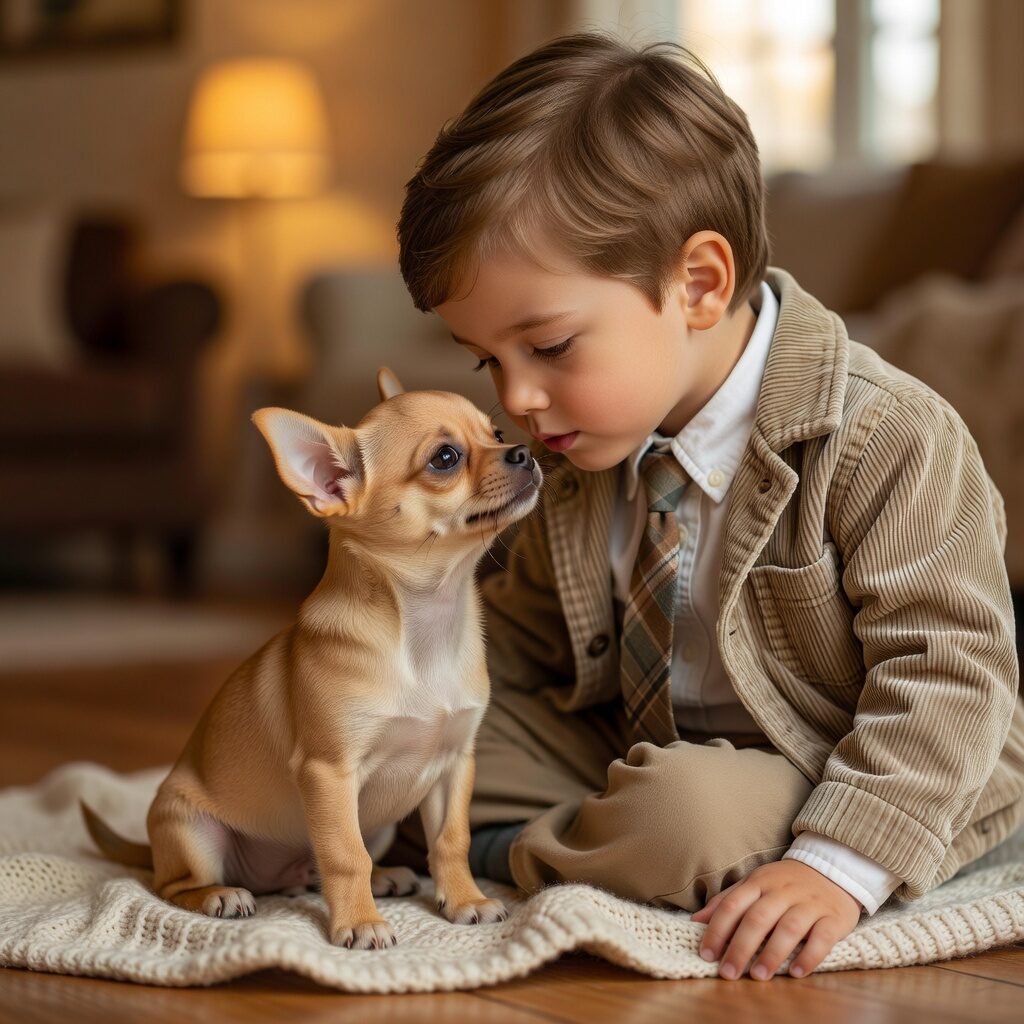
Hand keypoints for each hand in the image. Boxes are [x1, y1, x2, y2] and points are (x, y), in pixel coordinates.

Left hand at [691, 859, 860, 979]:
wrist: (832, 868)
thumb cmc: (785, 882)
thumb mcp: (754, 883)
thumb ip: (727, 901)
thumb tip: (696, 921)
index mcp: (759, 882)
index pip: (733, 905)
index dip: (717, 929)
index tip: (706, 954)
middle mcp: (782, 891)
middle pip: (757, 918)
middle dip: (740, 947)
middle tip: (728, 972)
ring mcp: (809, 903)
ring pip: (788, 928)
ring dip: (771, 954)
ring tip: (757, 976)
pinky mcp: (833, 918)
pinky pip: (822, 938)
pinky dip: (809, 956)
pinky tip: (796, 973)